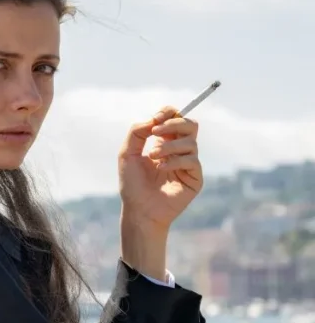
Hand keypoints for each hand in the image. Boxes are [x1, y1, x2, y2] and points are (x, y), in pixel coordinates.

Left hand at [118, 105, 203, 231]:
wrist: (138, 209)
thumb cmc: (132, 184)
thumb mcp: (127, 153)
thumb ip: (137, 132)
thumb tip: (154, 119)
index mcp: (164, 142)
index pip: (175, 118)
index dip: (169, 113)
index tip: (156, 119)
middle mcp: (179, 150)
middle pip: (190, 125)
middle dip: (174, 123)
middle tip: (155, 132)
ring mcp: (189, 163)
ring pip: (190, 142)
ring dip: (168, 146)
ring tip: (152, 156)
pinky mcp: (195, 177)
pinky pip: (191, 160)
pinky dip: (174, 160)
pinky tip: (160, 168)